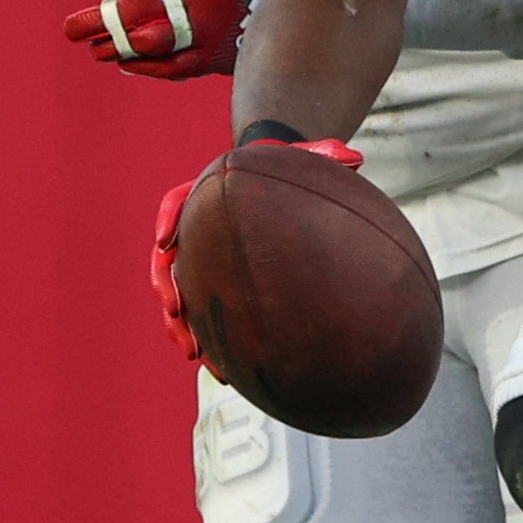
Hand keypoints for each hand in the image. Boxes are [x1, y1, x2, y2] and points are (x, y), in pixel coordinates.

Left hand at [63, 0, 268, 82]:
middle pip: (146, 9)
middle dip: (102, 20)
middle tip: (69, 29)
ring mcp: (213, 29)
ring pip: (158, 44)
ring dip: (120, 47)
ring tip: (94, 49)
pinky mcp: (220, 56)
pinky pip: (177, 67)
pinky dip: (147, 66)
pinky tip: (124, 61)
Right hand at [149, 128, 369, 361]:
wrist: (277, 184)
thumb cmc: (285, 169)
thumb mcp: (303, 157)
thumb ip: (324, 154)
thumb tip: (356, 157)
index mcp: (203, 196)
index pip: (175, 205)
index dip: (167, 221)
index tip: (165, 241)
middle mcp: (194, 229)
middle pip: (167, 261)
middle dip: (168, 289)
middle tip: (177, 313)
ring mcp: (200, 258)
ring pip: (180, 296)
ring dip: (182, 326)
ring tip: (195, 353)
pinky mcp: (214, 283)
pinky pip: (205, 313)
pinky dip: (211, 338)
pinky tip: (226, 367)